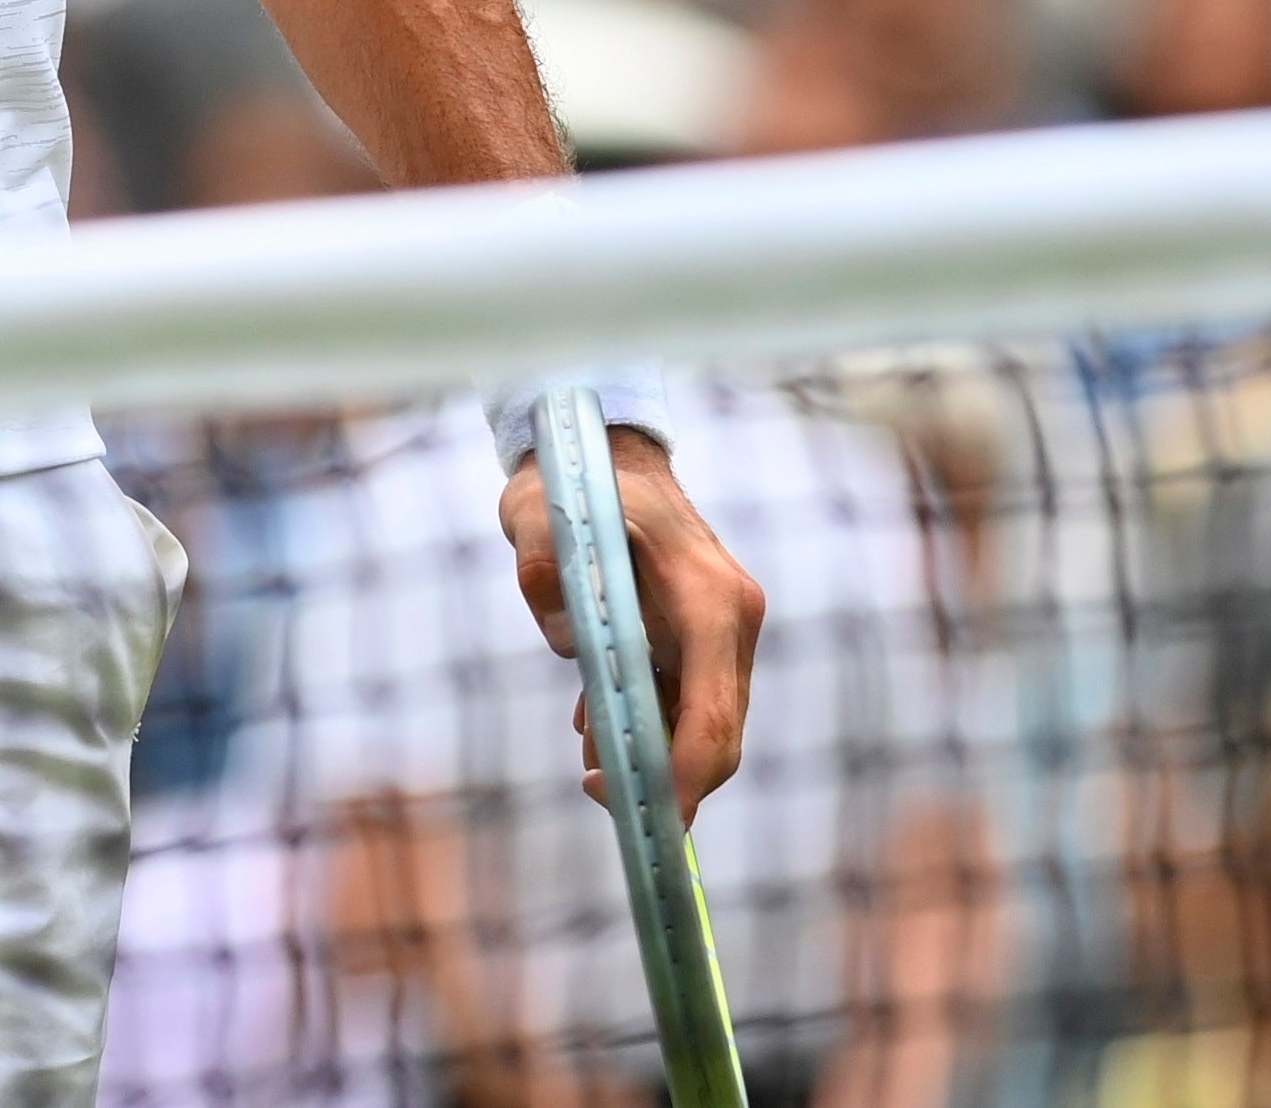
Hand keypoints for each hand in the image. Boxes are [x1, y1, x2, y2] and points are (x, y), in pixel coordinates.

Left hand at [496, 428, 762, 810]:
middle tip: (596, 792)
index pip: (712, 710)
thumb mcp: (539, 511)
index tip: (647, 815)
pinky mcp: (699, 643)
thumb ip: (541, 563)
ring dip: (648, 754)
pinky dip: (644, 725)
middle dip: (665, 779)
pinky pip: (682, 705)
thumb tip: (563, 629)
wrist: (608, 456)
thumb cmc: (579, 482)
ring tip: (589, 761)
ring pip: (700, 726)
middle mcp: (731, 620)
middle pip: (717, 734)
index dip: (685, 773)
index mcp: (710, 597)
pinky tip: (593, 723)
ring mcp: (721, 634)